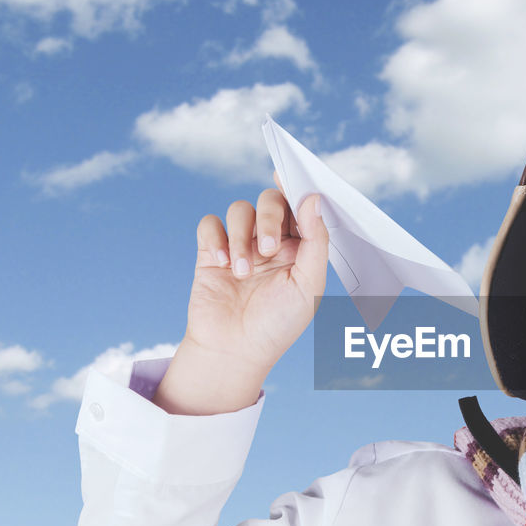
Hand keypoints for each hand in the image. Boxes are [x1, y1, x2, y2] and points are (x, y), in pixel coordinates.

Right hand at [182, 184, 329, 374]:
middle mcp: (271, 242)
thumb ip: (315, 240)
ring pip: (240, 209)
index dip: (296, 187)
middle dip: (270, 218)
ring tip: (243, 272)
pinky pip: (210, 225)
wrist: (235, 351)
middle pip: (270, 201)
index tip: (287, 173)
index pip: (300, 207)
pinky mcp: (211, 253)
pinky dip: (216, 239)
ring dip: (242, 237)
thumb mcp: (309, 285)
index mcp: (300, 247)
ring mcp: (240, 245)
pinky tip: (222, 264)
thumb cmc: (278, 324)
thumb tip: (313, 198)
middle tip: (270, 249)